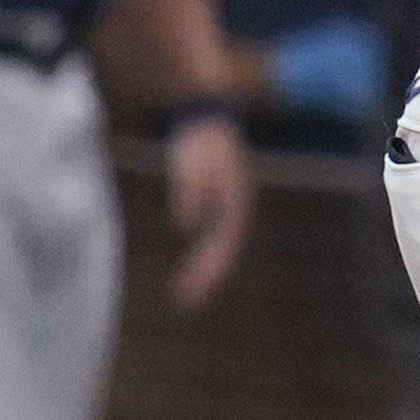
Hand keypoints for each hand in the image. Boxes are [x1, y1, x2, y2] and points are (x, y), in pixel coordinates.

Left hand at [165, 108, 251, 309]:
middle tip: (184, 303)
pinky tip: (190, 263)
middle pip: (223, 253)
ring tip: (185, 293)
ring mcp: (229, 207)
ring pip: (219, 248)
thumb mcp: (191, 166)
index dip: (206, 273)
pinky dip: (202, 254)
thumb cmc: (198, 142)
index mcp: (234, 205)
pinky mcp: (217, 203)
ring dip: (205, 270)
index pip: (222, 248)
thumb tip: (184, 225)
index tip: (187, 294)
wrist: (205, 117)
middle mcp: (236, 211)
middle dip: (205, 279)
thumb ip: (189, 193)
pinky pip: (212, 237)